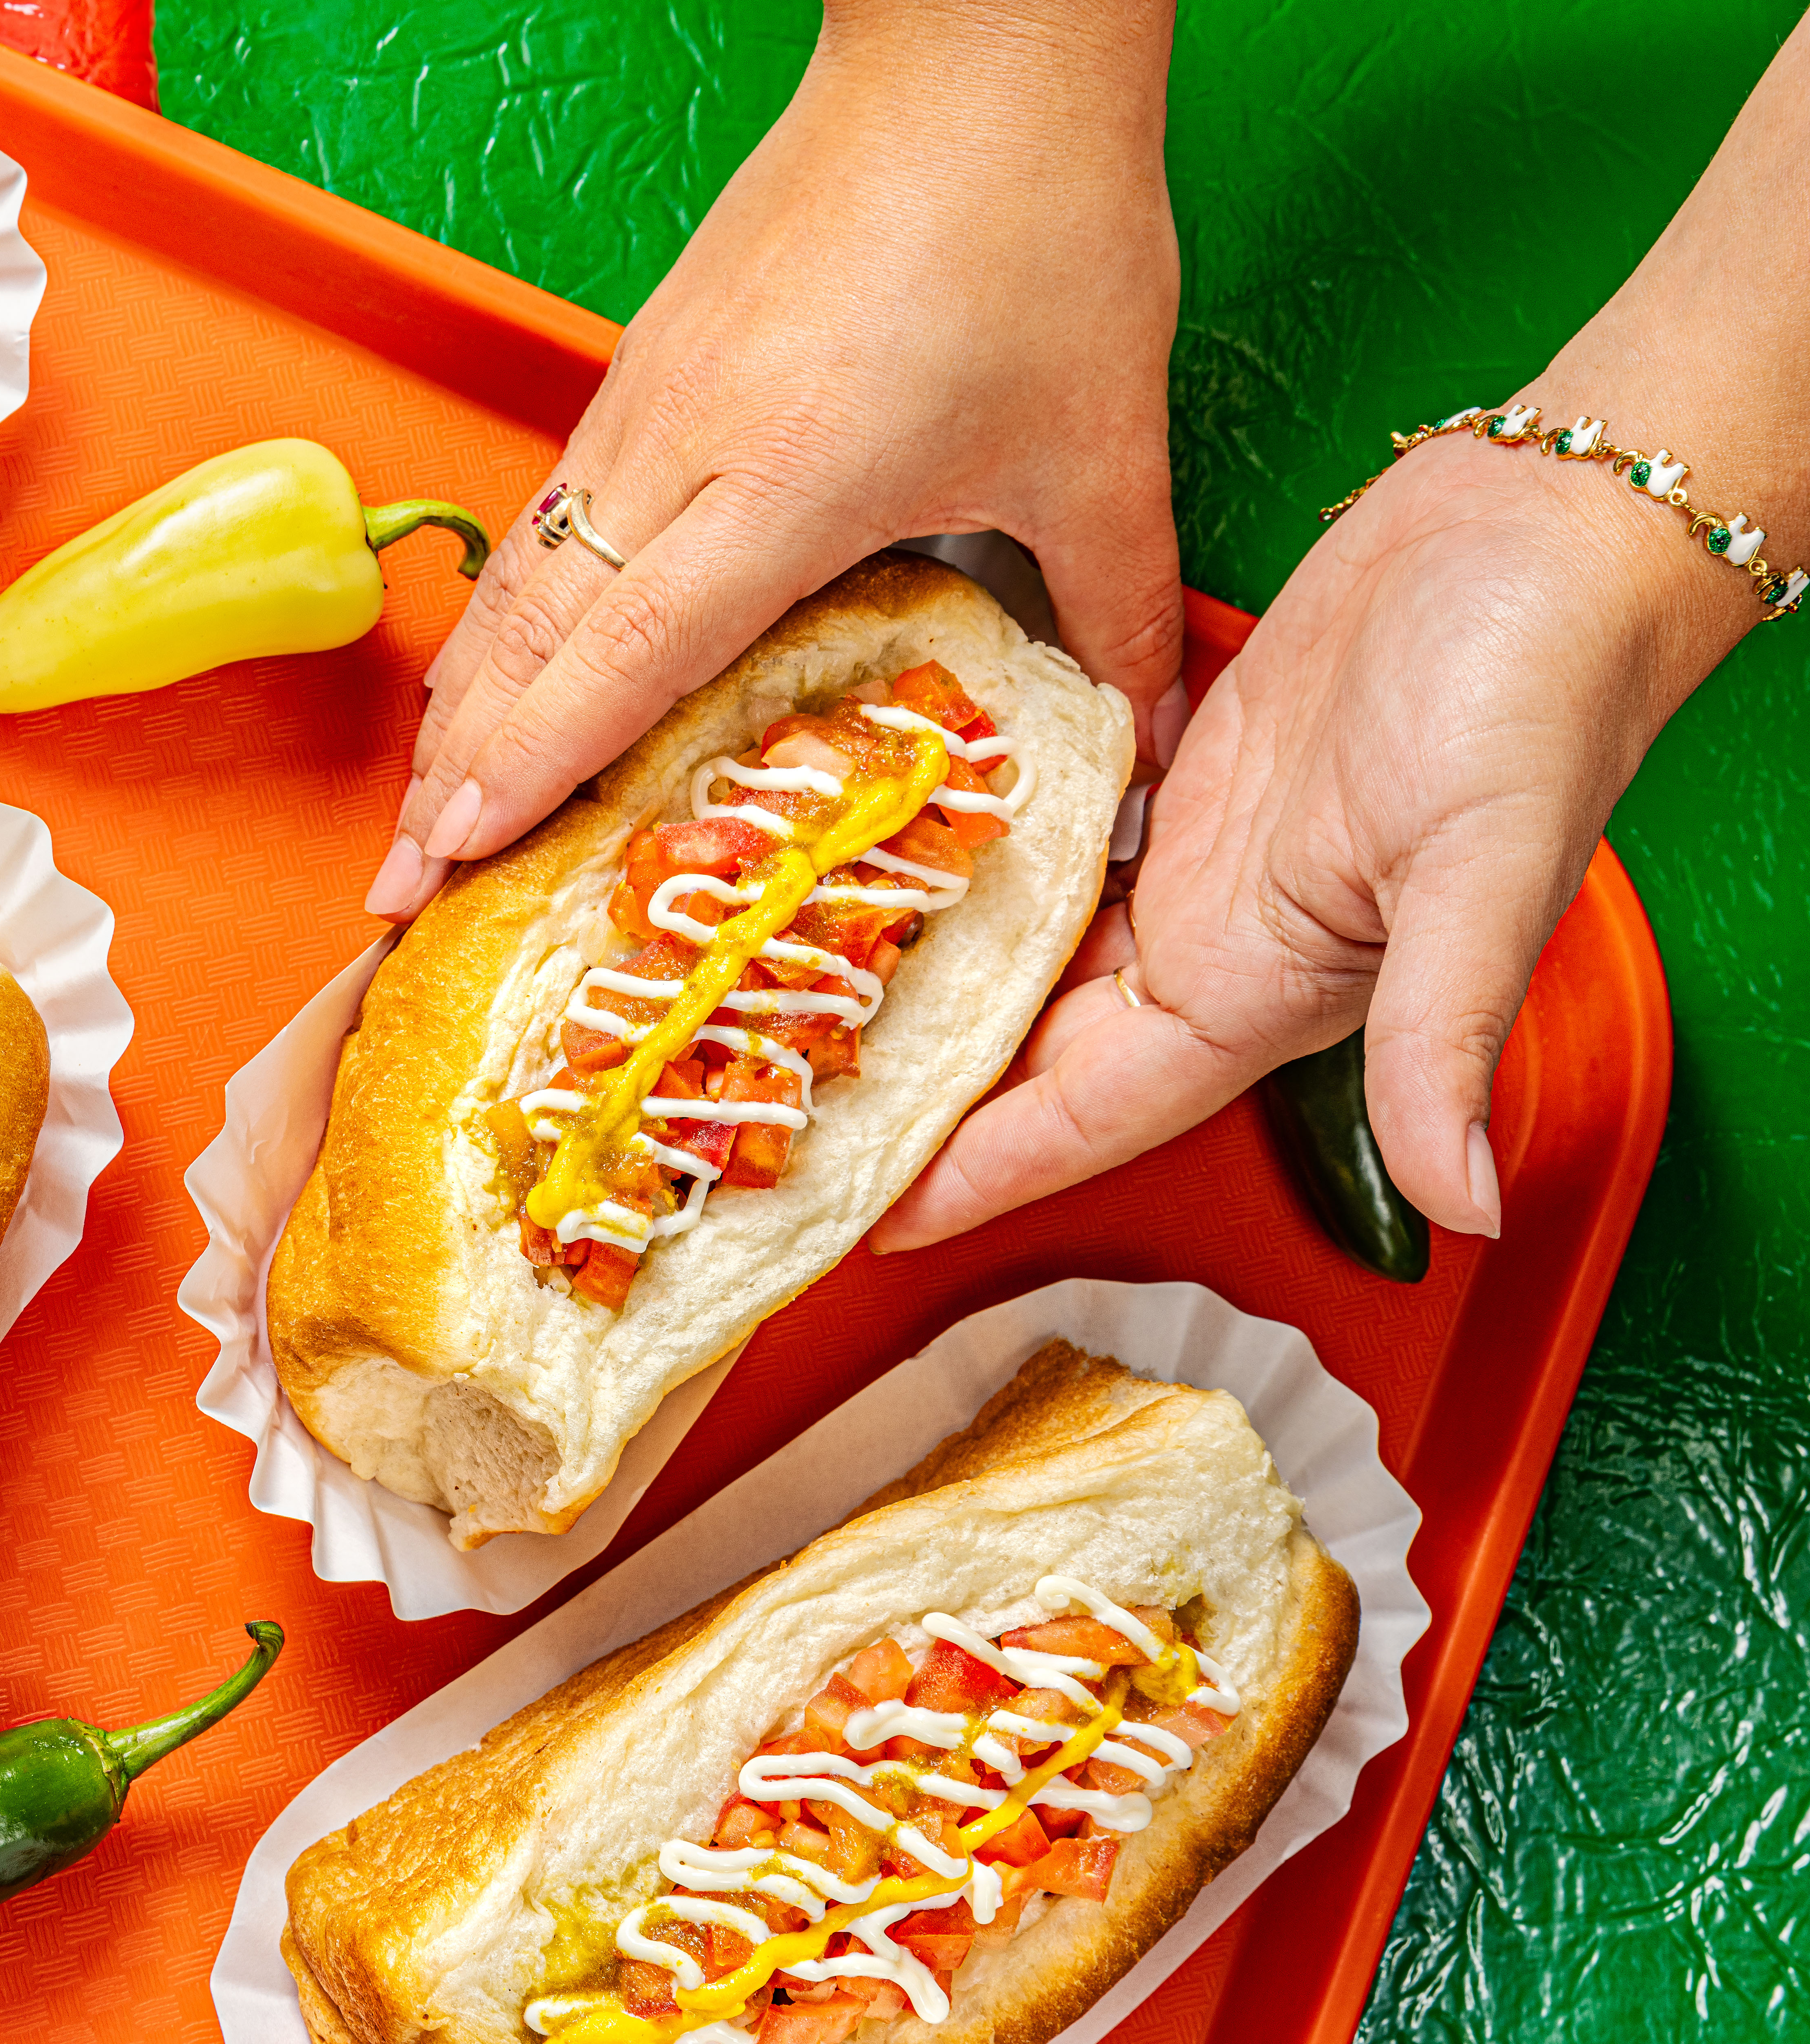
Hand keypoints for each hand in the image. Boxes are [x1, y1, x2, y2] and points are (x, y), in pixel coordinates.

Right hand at [364, 0, 1186, 919]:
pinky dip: (500, 620)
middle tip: (400, 883)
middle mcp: (681, 451)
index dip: (531, 770)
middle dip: (451, 774)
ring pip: (516, 584)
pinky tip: (489, 670)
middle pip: (528, 640)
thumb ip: (1116, 609)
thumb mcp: (1101, 443)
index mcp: (779, 485)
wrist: (975, 58)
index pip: (620, 661)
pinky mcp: (646, 368)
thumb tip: (1152, 750)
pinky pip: (547, 522)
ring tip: (421, 805)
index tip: (457, 856)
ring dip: (457, 704)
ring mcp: (647, 405)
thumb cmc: (1033, 233)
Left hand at [873, 8, 1809, 1250]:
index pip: (1083, 1120)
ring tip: (794, 1009)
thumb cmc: (1542, 690)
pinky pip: (1047, 851)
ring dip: (927, 990)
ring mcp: (1187, 858)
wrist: (1554, 530)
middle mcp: (1208, 944)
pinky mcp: (1169, 770)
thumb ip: (1446, 1042)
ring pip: (1026, 959)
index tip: (865, 1220)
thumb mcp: (1490, 876)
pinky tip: (886, 868)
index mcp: (1258, 991)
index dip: (975, 1176)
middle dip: (918, 1104)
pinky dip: (970, 872)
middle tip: (781, 1121)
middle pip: (1027, 1058)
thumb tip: (1466, 1196)